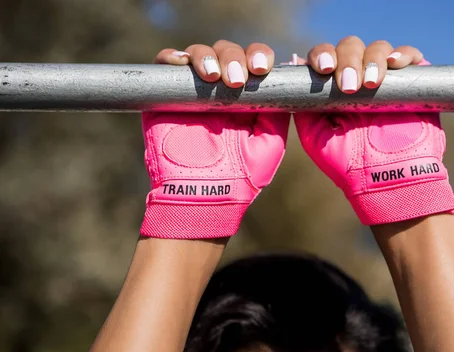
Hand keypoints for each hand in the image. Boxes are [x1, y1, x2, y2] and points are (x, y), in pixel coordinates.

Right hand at [141, 42, 289, 238]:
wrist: (206, 197)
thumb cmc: (241, 177)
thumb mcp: (270, 142)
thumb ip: (278, 109)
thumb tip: (288, 74)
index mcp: (245, 97)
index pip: (252, 60)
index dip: (259, 56)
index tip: (262, 69)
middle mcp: (219, 89)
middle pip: (226, 51)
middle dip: (234, 57)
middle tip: (237, 80)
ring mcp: (192, 91)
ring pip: (198, 53)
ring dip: (207, 56)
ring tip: (214, 77)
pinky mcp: (164, 96)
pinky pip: (164, 64)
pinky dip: (172, 57)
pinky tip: (183, 65)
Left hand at [293, 37, 453, 224]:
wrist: (385, 180)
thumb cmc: (348, 164)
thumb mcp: (314, 136)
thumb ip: (301, 104)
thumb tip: (295, 63)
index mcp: (335, 87)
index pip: (327, 55)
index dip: (322, 55)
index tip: (324, 69)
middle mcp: (360, 78)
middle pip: (351, 46)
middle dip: (347, 61)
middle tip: (349, 86)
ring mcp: (388, 80)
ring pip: (379, 48)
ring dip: (372, 60)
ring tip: (371, 84)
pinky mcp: (414, 83)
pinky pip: (411, 55)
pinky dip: (404, 54)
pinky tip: (395, 65)